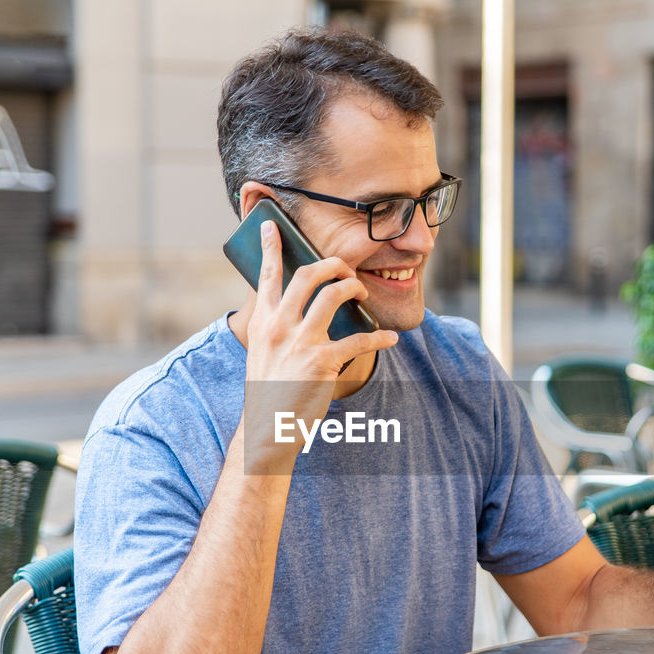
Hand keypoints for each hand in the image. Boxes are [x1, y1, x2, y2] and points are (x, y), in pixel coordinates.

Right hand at [243, 220, 397, 460]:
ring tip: (363, 293)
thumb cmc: (270, 390)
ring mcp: (301, 342)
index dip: (270, 247)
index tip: (270, 225)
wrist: (268, 428)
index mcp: (263, 322)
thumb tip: (301, 308)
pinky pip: (359, 339)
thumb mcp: (265, 352)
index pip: (267, 276)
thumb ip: (278, 327)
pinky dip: (379, 337)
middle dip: (331, 265)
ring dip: (354, 288)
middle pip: (307, 275)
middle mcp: (279, 326)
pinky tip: (390, 339)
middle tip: (344, 270)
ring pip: (333, 295)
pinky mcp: (322, 361)